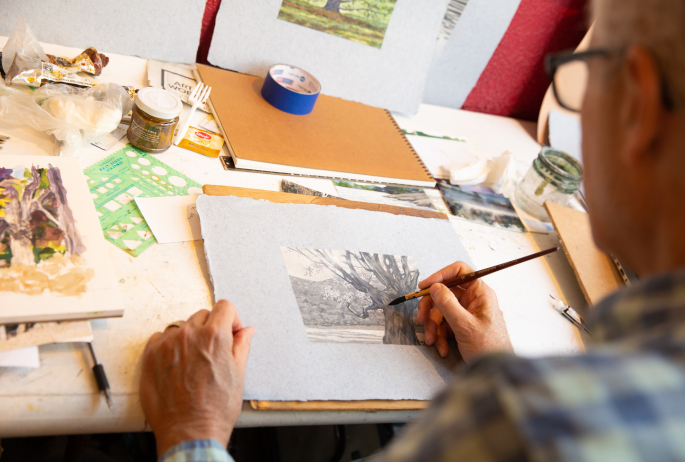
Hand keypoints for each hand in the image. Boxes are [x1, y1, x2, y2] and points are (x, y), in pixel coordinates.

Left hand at [140, 300, 254, 455]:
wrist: (189, 433)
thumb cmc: (214, 410)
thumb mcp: (237, 375)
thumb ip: (241, 346)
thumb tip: (246, 332)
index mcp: (214, 336)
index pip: (225, 307)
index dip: (231, 319)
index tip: (230, 331)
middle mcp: (189, 335)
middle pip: (202, 315)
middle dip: (210, 328)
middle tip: (212, 351)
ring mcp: (167, 344)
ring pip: (181, 327)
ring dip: (189, 338)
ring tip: (193, 361)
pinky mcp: (150, 356)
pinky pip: (160, 338)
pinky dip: (168, 346)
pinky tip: (176, 365)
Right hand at [416, 262, 511, 363]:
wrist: (495, 371)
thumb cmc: (488, 347)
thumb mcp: (465, 325)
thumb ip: (448, 304)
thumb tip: (435, 287)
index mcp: (480, 293)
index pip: (459, 272)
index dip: (440, 275)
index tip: (424, 286)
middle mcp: (473, 300)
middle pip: (445, 293)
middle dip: (431, 308)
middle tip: (420, 319)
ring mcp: (467, 313)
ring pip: (441, 311)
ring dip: (433, 327)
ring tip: (432, 341)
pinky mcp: (462, 325)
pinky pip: (444, 324)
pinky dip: (440, 336)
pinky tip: (442, 347)